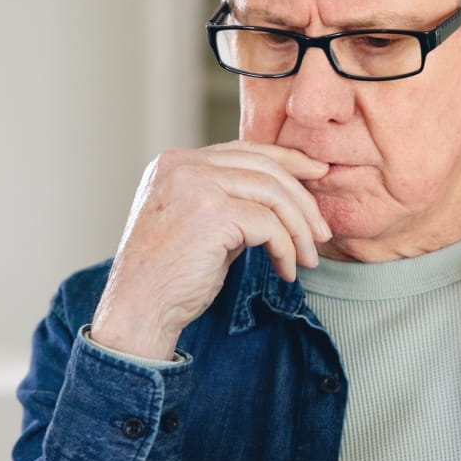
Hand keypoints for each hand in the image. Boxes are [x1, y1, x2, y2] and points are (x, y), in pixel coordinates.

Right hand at [88, 142, 331, 359]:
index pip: (245, 150)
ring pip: (272, 194)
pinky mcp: (211, 212)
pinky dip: (286, 249)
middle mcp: (183, 165)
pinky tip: (286, 270)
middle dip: (302, 200)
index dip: (288, 161)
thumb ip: (230, 200)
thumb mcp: (199, 224)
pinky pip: (269, 224)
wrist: (138, 310)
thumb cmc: (170, 276)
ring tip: (309, 258)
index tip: (318, 175)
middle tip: (322, 232)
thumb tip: (285, 196)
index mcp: (176, 162)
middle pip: (265, 167)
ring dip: (299, 229)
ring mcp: (195, 185)